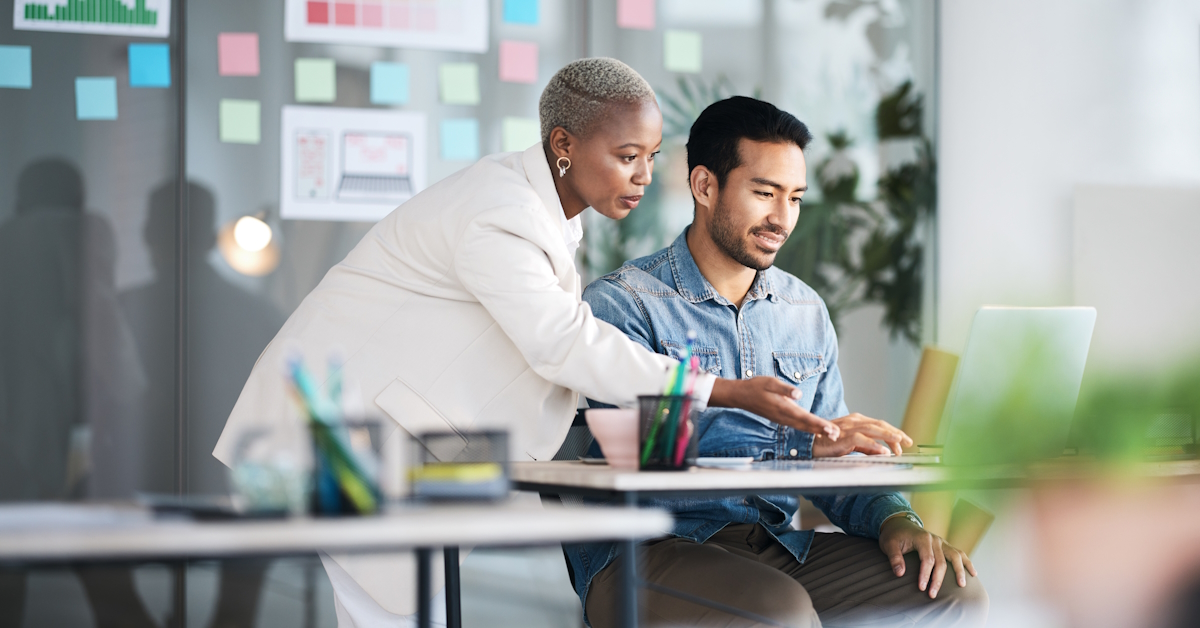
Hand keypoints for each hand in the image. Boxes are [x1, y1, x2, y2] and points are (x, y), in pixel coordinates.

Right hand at [710, 377, 839, 439]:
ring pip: (802, 427)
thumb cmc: (755, 386)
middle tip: (836, 435)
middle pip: (806, 425)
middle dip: (822, 430)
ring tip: (831, 434)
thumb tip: (798, 394)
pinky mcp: (781, 418)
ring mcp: (782, 419)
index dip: (818, 423)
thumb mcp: (769, 382)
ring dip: (817, 431)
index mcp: (782, 407)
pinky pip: (798, 425)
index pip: (804, 417)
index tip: (830, 428)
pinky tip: (816, 430)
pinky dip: (808, 428)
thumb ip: (784, 388)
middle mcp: (783, 416)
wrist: (740, 395)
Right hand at [812, 413, 912, 456]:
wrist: (808, 443)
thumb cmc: (827, 443)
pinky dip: (874, 445)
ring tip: (901, 442)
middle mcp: (854, 421)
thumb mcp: (851, 444)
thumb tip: (883, 451)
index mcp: (856, 421)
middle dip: (896, 433)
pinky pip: (862, 440)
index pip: (879, 424)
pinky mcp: (843, 437)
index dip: (893, 432)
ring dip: (888, 435)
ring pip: (873, 429)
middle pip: (880, 424)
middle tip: (908, 442)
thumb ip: (866, 447)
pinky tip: (884, 451)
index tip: (904, 442)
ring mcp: (849, 428)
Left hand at [879, 516, 976, 598]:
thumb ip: (894, 558)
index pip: (927, 559)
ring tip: (962, 585)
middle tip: (933, 595)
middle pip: (941, 562)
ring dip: (959, 571)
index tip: (921, 588)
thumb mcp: (888, 544)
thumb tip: (900, 573)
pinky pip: (959, 553)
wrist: (899, 523)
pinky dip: (967, 563)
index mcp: (922, 538)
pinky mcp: (944, 545)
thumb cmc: (894, 535)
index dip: (925, 575)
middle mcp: (935, 540)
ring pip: (955, 556)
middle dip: (938, 579)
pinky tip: (973, 573)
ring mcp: (941, 542)